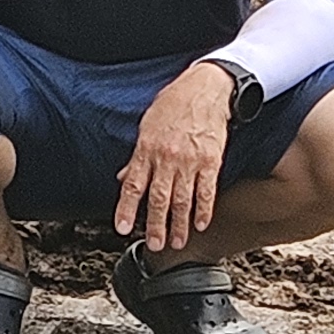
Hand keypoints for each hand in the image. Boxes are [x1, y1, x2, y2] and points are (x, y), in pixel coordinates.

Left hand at [115, 59, 247, 253]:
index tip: (122, 228)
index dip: (126, 208)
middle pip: (158, 199)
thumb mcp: (147, 126)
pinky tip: (201, 224)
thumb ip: (136, 156)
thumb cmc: (173, 104)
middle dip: (155, 225)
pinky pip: (207, 191)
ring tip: (176, 242)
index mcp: (146, 149)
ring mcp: (190, 161)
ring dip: (179, 225)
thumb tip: (123, 177)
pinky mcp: (211, 161)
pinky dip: (204, 210)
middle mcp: (167, 158)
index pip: (133, 185)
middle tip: (154, 245)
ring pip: (182, 200)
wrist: (205, 89)